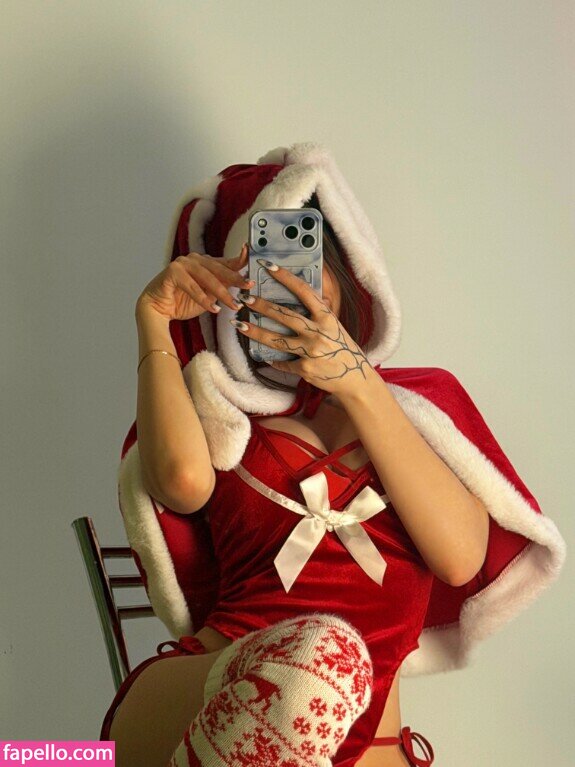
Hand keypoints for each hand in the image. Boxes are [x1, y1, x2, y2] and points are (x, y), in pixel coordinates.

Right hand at [135, 244, 253, 320]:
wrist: (158, 310)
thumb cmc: (182, 302)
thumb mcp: (209, 296)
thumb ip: (223, 288)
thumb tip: (244, 285)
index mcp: (205, 263)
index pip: (225, 261)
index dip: (239, 261)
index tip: (251, 260)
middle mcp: (194, 260)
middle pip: (219, 268)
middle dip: (235, 279)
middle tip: (248, 286)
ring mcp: (182, 264)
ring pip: (207, 277)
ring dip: (221, 293)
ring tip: (233, 305)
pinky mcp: (172, 272)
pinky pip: (191, 286)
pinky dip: (202, 298)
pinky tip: (212, 308)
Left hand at [233, 262, 372, 396]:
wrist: (356, 379)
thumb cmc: (344, 350)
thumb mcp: (336, 327)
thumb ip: (320, 315)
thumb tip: (305, 298)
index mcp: (327, 317)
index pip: (304, 291)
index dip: (285, 277)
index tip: (269, 266)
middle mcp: (318, 332)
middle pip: (284, 315)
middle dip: (262, 306)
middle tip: (245, 298)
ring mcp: (311, 351)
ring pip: (277, 340)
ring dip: (255, 331)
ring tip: (239, 325)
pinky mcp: (305, 369)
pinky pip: (283, 363)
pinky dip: (273, 361)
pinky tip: (264, 357)